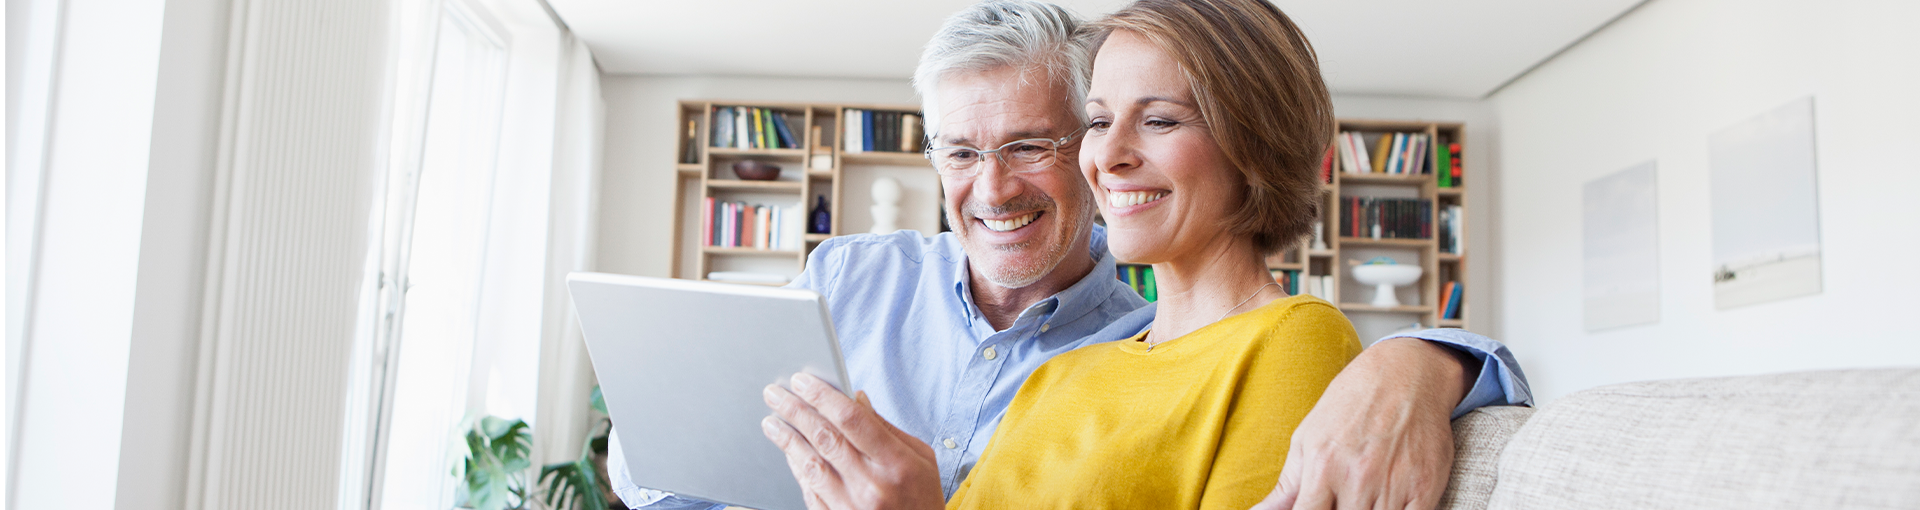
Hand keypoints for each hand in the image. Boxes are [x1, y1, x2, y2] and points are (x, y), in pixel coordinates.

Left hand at [761, 373, 944, 509]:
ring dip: (787, 439)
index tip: (803, 381)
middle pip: (825, 437)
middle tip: (775, 393)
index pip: (852, 419)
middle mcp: (872, 485)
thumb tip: (857, 399)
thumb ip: (887, 428)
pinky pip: (809, 489)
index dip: (823, 396)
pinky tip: (788, 452)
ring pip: (810, 463)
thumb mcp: (922, 459)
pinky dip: (796, 467)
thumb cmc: (922, 499)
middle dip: (795, 410)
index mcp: (896, 463)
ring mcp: (851, 505)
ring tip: (772, 421)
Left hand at [1252, 338, 1474, 509]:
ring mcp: (1394, 485)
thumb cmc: (1350, 407)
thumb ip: (1287, 486)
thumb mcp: (1307, 439)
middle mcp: (1357, 478)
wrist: (1405, 375)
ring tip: (1363, 499)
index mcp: (1322, 467)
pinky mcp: (1426, 488)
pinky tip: (1389, 504)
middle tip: (1342, 501)